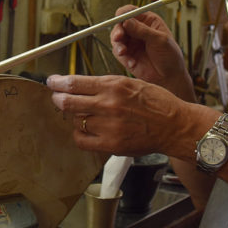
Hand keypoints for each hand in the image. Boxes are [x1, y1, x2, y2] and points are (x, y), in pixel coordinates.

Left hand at [47, 74, 194, 155]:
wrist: (175, 125)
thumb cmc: (158, 103)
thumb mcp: (133, 83)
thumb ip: (107, 85)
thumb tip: (84, 86)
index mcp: (114, 86)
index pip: (75, 83)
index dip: (58, 83)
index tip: (53, 82)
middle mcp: (108, 104)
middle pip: (68, 101)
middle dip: (58, 98)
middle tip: (57, 97)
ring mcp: (108, 126)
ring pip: (76, 120)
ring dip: (76, 116)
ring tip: (84, 115)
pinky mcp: (111, 144)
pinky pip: (82, 140)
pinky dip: (80, 134)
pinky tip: (86, 130)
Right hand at [110, 6, 194, 99]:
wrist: (169, 77)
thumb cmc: (169, 56)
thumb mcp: (159, 40)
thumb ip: (143, 30)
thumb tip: (126, 21)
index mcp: (148, 21)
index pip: (131, 11)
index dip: (123, 13)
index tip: (119, 18)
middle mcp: (137, 29)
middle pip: (120, 24)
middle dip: (118, 30)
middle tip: (118, 37)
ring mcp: (131, 42)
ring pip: (116, 38)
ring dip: (118, 45)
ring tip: (123, 53)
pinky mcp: (127, 54)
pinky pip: (118, 52)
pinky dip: (123, 57)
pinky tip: (132, 63)